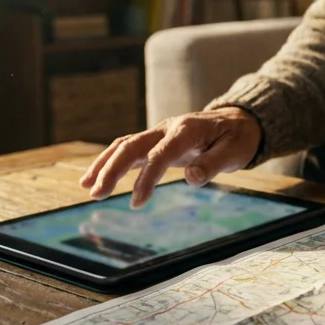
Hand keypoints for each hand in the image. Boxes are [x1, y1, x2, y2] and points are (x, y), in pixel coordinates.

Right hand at [79, 107, 261, 207]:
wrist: (238, 121)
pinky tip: (94, 179)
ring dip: (104, 164)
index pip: (160, 154)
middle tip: (96, 194)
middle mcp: (168, 128)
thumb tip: (191, 177)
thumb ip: (213, 164)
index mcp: (187, 130)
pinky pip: (129, 149)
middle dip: (111, 169)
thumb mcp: (235, 152)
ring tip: (87, 187)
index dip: (147, 178)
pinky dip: (111, 162)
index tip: (137, 203)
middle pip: (132, 145)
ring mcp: (160, 133)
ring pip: (125, 145)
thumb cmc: (237, 138)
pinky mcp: (157, 141)